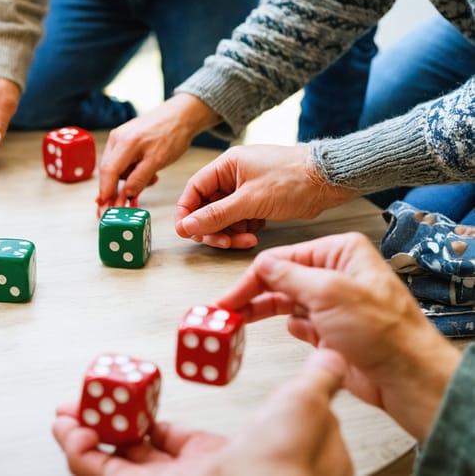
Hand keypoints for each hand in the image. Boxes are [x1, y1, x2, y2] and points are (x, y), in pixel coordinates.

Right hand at [52, 349, 350, 475]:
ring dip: (87, 430)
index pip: (183, 442)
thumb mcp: (307, 407)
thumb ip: (312, 382)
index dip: (155, 419)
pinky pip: (96, 470)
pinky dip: (76, 448)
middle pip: (138, 451)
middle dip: (110, 422)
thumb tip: (327, 361)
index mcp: (232, 463)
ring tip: (69, 410)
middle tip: (93, 405)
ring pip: (113, 461)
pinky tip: (67, 426)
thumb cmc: (287, 458)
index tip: (139, 399)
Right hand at [97, 94, 219, 210]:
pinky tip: (146, 172)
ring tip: (151, 178)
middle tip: (123, 206)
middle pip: (109, 172)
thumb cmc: (172, 133)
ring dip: (130, 180)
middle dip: (117, 190)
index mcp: (124, 143)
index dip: (105, 192)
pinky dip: (132, 171)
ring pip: (116, 169)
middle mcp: (117, 139)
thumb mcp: (158, 160)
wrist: (180, 115)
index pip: (108, 172)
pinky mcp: (124, 140)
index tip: (103, 208)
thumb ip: (139, 178)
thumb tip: (125, 195)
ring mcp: (119, 138)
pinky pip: (122, 162)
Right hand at [175, 144, 357, 248]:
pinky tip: (256, 233)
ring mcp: (246, 188)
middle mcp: (233, 176)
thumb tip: (187, 226)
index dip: (187, 213)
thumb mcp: (250, 200)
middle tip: (223, 243)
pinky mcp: (258, 200)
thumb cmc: (293, 179)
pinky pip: (240, 219)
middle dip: (213, 228)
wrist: (329, 180)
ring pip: (224, 217)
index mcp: (226, 166)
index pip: (193, 191)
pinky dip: (243, 230)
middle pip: (207, 207)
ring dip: (230, 232)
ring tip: (246, 239)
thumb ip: (215, 215)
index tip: (187, 232)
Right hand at [217, 232, 461, 439]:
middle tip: (225, 309)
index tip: (231, 296)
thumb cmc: (385, 332)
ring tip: (238, 321)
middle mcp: (336, 274)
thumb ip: (289, 276)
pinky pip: (297, 322)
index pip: (283, 258)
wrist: (405, 377)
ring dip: (263, 311)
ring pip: (285, 301)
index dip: (253, 278)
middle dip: (253, 294)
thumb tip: (263, 265)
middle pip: (280, 278)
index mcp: (341, 253)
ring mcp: (333, 303)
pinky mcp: (330, 329)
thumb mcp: (329, 293)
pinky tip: (282, 330)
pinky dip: (287, 327)